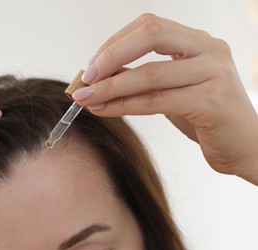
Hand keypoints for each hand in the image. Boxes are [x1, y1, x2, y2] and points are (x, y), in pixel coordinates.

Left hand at [73, 14, 257, 184]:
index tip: (91, 65)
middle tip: (86, 77)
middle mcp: (209, 49)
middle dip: (110, 56)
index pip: (149, 26)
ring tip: (85, 98)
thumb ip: (142, 78)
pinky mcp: (214, 102)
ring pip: (151, 73)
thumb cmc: (205, 116)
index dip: (115, 42)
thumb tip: (99, 75)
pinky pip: (157, 100)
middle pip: (151, 35)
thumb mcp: (172, 90)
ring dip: (111, 87)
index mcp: (198, 41)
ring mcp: (215, 72)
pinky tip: (104, 110)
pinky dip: (125, 106)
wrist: (246, 145)